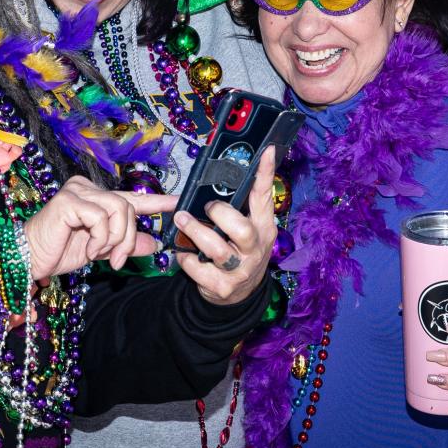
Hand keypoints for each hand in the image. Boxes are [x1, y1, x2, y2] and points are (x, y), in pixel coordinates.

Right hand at [23, 176, 175, 278]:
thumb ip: (126, 245)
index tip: (178, 203)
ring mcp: (77, 191)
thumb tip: (155, 243)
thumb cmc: (58, 252)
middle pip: (128, 207)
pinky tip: (89, 249)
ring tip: (101, 255)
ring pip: (118, 210)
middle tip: (118, 260)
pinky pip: (101, 218)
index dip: (156, 201)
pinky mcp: (69, 201)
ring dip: (116, 240)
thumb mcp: (101, 251)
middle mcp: (87, 188)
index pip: (132, 197)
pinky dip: (100, 239)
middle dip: (129, 238)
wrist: (28, 259)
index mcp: (96, 199)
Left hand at [173, 148, 277, 306]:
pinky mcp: (221, 286)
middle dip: (219, 213)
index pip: (265, 198)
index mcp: (263, 229)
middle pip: (241, 229)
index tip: (266, 151)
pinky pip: (197, 267)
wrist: (238, 296)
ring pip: (216, 249)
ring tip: (182, 220)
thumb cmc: (239, 252)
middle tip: (207, 207)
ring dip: (194, 231)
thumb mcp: (247, 229)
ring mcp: (240, 270)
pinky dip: (185, 257)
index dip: (266, 174)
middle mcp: (255, 249)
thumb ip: (240, 207)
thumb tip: (221, 177)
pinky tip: (185, 251)